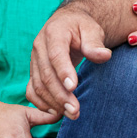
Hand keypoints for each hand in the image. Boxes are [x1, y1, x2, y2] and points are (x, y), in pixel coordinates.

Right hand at [27, 5, 111, 119]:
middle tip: (75, 111)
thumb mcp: (92, 29)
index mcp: (54, 32)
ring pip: (38, 85)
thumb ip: (95, 43)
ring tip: (71, 114)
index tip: (73, 88)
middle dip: (60, 95)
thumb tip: (104, 55)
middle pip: (46, 75)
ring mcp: (34, 60)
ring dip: (53, 103)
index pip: (56, 54)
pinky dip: (41, 103)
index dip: (63, 71)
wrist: (68, 23)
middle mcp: (39, 46)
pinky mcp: (34, 71)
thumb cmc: (82, 27)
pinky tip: (56, 112)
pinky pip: (32, 90)